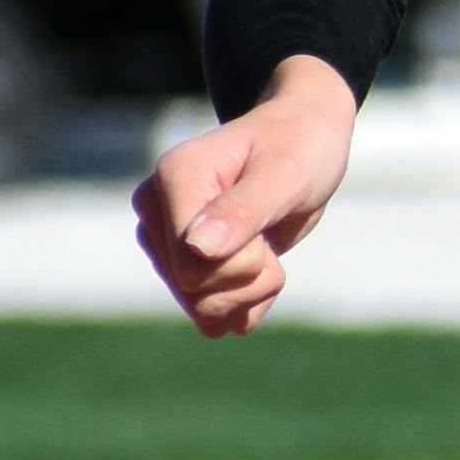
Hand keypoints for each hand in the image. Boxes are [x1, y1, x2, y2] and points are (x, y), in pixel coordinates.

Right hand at [135, 61, 356, 335]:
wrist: (303, 144)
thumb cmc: (297, 147)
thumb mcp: (284, 174)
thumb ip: (241, 211)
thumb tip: (197, 248)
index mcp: (173, 178)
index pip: (192, 265)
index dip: (244, 260)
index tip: (265, 221)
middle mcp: (157, 211)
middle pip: (195, 289)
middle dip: (250, 275)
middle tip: (268, 234)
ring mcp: (166, 242)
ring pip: (201, 308)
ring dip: (250, 291)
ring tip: (266, 249)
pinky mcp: (183, 265)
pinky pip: (209, 316)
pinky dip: (246, 303)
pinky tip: (260, 269)